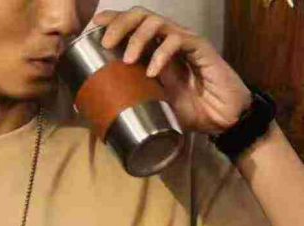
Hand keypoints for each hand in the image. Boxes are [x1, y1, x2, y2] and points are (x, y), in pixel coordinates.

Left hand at [91, 6, 252, 135]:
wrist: (221, 119)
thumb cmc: (187, 111)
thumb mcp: (150, 106)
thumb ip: (128, 100)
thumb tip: (96, 108)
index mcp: (153, 51)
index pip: (132, 26)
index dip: (113, 21)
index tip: (95, 26)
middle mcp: (167, 41)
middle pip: (141, 16)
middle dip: (120, 24)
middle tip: (106, 43)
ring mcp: (184, 42)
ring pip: (157, 22)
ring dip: (138, 37)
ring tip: (127, 59)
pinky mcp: (200, 48)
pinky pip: (178, 40)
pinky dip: (161, 54)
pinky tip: (152, 72)